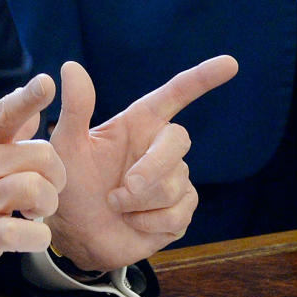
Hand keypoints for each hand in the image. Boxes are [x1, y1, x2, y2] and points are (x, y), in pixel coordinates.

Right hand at [0, 74, 67, 296]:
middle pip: (40, 154)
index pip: (3, 114)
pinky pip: (25, 232)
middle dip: (56, 175)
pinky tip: (30, 236)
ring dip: (47, 205)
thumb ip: (5, 133)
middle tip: (44, 190)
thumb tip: (30, 102)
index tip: (46, 83)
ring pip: (36, 189)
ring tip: (34, 213)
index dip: (27, 98)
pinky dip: (38, 236)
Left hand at [46, 56, 237, 271]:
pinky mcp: (179, 212)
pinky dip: (148, 222)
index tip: (229, 63)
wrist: (75, 232)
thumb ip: (75, 108)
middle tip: (124, 189)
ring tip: (115, 204)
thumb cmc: (70, 183)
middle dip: (153, 166)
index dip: (202, 78)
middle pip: (178, 141)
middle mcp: (159, 148)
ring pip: (174, 184)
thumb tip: (71, 66)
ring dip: (139, 201)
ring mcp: (173, 180)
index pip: (175, 95)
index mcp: (138, 124)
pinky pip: (177, 214)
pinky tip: (131, 221)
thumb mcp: (66, 145)